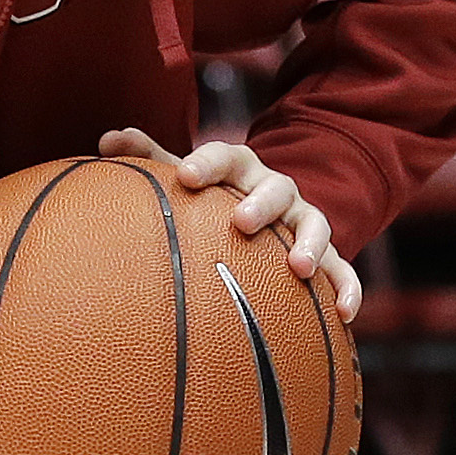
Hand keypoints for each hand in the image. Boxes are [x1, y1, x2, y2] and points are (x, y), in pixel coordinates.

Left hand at [98, 129, 361, 322]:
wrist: (261, 208)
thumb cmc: (207, 196)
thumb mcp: (183, 176)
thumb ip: (147, 157)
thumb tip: (108, 139)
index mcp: (237, 168)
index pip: (225, 156)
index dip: (207, 163)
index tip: (186, 176)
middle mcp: (274, 189)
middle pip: (275, 187)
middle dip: (261, 203)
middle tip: (241, 221)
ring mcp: (301, 220)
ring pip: (315, 224)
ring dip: (310, 243)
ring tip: (297, 267)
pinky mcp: (325, 252)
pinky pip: (343, 269)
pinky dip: (347, 288)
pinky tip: (344, 315)